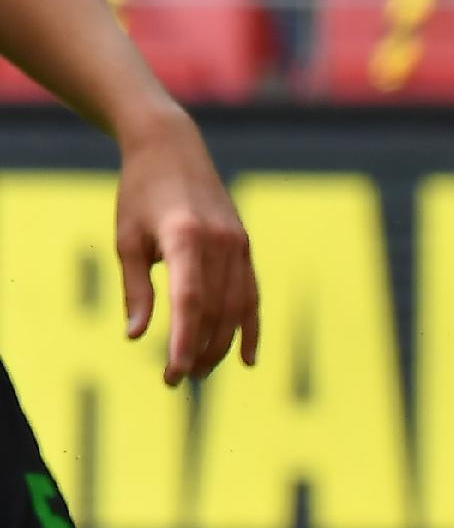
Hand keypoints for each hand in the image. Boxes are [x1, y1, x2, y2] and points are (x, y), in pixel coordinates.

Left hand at [113, 108, 255, 384]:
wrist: (172, 148)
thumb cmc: (140, 194)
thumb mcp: (127, 238)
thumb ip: (136, 288)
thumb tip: (136, 335)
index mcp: (185, 237)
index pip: (190, 301)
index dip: (183, 340)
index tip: (172, 372)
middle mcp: (220, 243)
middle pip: (216, 311)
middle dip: (200, 349)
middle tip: (180, 378)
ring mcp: (238, 245)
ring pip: (237, 309)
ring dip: (221, 344)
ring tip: (201, 370)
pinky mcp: (245, 248)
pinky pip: (252, 296)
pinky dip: (249, 328)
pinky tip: (247, 359)